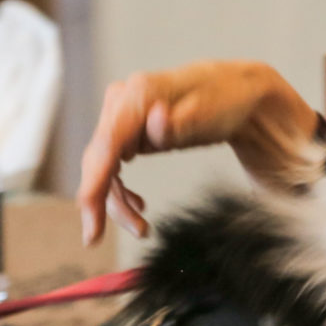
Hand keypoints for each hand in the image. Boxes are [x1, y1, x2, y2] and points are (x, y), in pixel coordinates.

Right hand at [76, 61, 322, 242]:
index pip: (106, 145)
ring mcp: (120, 113)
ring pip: (101, 167)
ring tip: (143, 227)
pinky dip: (121, 189)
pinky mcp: (124, 128)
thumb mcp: (210, 114)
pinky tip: (139, 205)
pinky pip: (111, 164)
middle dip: (107, 203)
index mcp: (138, 94)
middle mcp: (121, 100)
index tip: (91, 224)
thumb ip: (179, 124)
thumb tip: (155, 124)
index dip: (93, 188)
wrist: (233, 92)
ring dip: (117, 201)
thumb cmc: (224, 100)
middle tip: (136, 233)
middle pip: (98, 160)